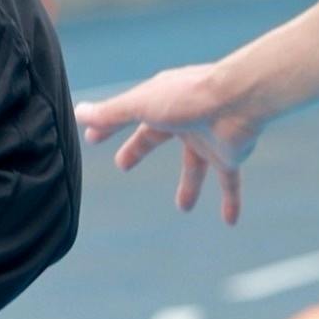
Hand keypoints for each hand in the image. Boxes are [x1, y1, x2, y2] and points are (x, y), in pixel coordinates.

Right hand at [75, 65, 261, 225]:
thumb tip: (79, 112)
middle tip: (122, 165)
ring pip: (196, 165)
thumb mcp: (142, 105)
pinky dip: (231, 201)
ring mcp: (207, 137)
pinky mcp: (229, 154)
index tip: (93, 138)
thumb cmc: (188, 97)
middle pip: (157, 136)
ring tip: (183, 207)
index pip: (129, 114)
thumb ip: (112, 112)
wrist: (238, 100)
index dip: (109, 125)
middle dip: (139, 149)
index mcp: (162, 101)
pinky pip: (230, 182)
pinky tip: (230, 221)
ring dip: (189, 186)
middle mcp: (185, 118)